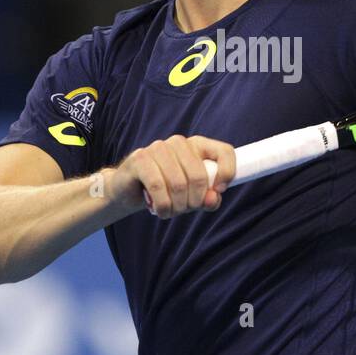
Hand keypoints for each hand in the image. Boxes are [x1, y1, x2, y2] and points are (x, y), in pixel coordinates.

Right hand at [109, 134, 234, 217]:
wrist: (128, 191)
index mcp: (197, 146)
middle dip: (194, 201)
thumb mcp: (191, 197)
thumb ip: (208, 198)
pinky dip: (163, 206)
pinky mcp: (140, 159)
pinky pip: (158, 186)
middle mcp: (179, 143)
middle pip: (199, 176)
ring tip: (170, 211)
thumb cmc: (165, 192)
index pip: (224, 151)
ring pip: (178, 184)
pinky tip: (160, 211)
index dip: (227, 173)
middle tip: (185, 210)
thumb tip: (213, 198)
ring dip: (176, 207)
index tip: (218, 191)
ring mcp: (158, 148)